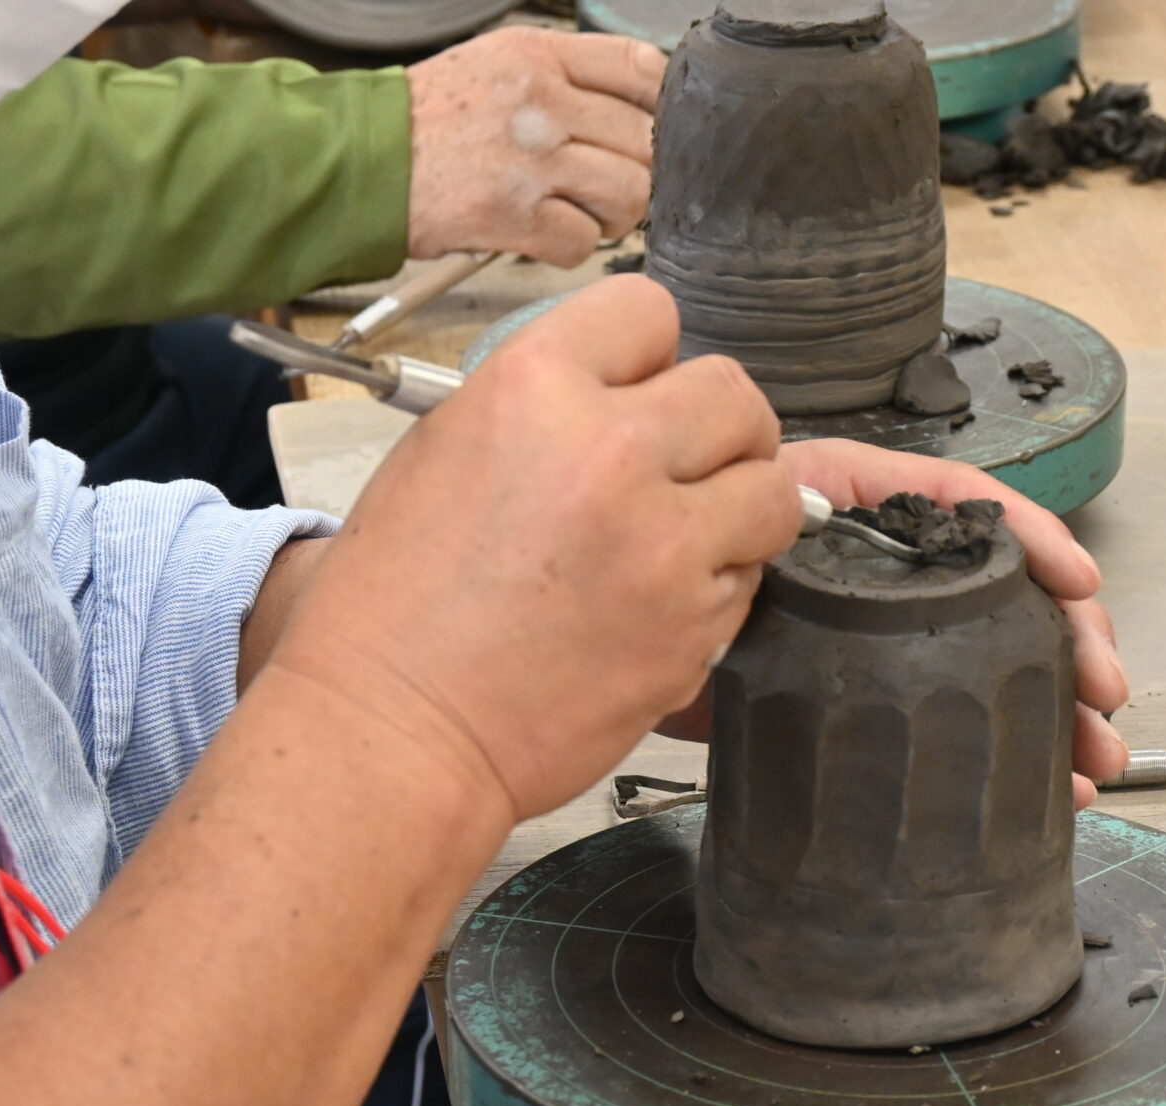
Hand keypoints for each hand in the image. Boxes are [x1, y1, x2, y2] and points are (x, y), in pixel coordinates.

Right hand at [265, 275, 796, 822]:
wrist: (397, 732)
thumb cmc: (392, 607)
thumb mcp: (444, 455)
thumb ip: (549, 411)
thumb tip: (632, 398)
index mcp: (533, 387)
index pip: (650, 313)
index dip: (647, 359)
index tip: (638, 394)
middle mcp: (612, 450)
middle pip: (734, 394)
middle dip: (716, 431)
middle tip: (681, 471)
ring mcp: (665, 543)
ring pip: (773, 488)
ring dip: (741, 509)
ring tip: (683, 540)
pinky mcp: (696, 624)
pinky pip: (751, 578)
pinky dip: (720, 589)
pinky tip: (655, 609)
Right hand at [404, 30, 664, 266]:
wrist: (359, 161)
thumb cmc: (424, 122)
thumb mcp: (493, 65)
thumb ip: (561, 77)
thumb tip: (628, 108)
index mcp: (537, 57)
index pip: (639, 69)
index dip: (656, 106)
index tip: (645, 128)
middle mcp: (540, 102)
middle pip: (644, 141)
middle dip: (634, 170)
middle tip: (605, 182)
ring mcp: (531, 160)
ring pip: (627, 194)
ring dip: (612, 214)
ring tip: (580, 212)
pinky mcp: (515, 215)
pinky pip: (583, 241)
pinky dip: (571, 247)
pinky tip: (544, 235)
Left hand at [659, 438, 1130, 806]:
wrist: (572, 688)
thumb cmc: (627, 599)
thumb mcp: (701, 555)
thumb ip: (756, 529)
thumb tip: (800, 518)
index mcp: (838, 511)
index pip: (958, 504)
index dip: (1032, 536)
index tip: (1078, 582)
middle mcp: (873, 573)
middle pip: (1001, 593)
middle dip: (1069, 643)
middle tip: (1103, 696)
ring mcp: (881, 642)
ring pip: (995, 662)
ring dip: (1057, 710)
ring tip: (1092, 759)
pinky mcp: (874, 705)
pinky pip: (958, 719)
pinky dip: (1012, 752)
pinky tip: (1051, 786)